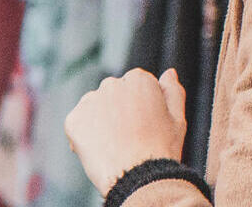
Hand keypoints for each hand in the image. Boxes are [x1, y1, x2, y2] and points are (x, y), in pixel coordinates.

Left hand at [65, 68, 187, 195]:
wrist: (138, 178)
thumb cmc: (161, 149)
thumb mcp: (177, 119)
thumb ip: (172, 91)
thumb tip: (169, 72)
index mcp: (138, 79)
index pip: (135, 86)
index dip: (140, 108)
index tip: (145, 126)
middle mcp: (111, 84)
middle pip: (113, 94)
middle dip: (118, 110)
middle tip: (129, 138)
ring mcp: (90, 102)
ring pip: (94, 107)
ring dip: (100, 121)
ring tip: (114, 146)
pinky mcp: (73, 120)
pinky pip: (78, 124)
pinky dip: (85, 136)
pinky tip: (100, 151)